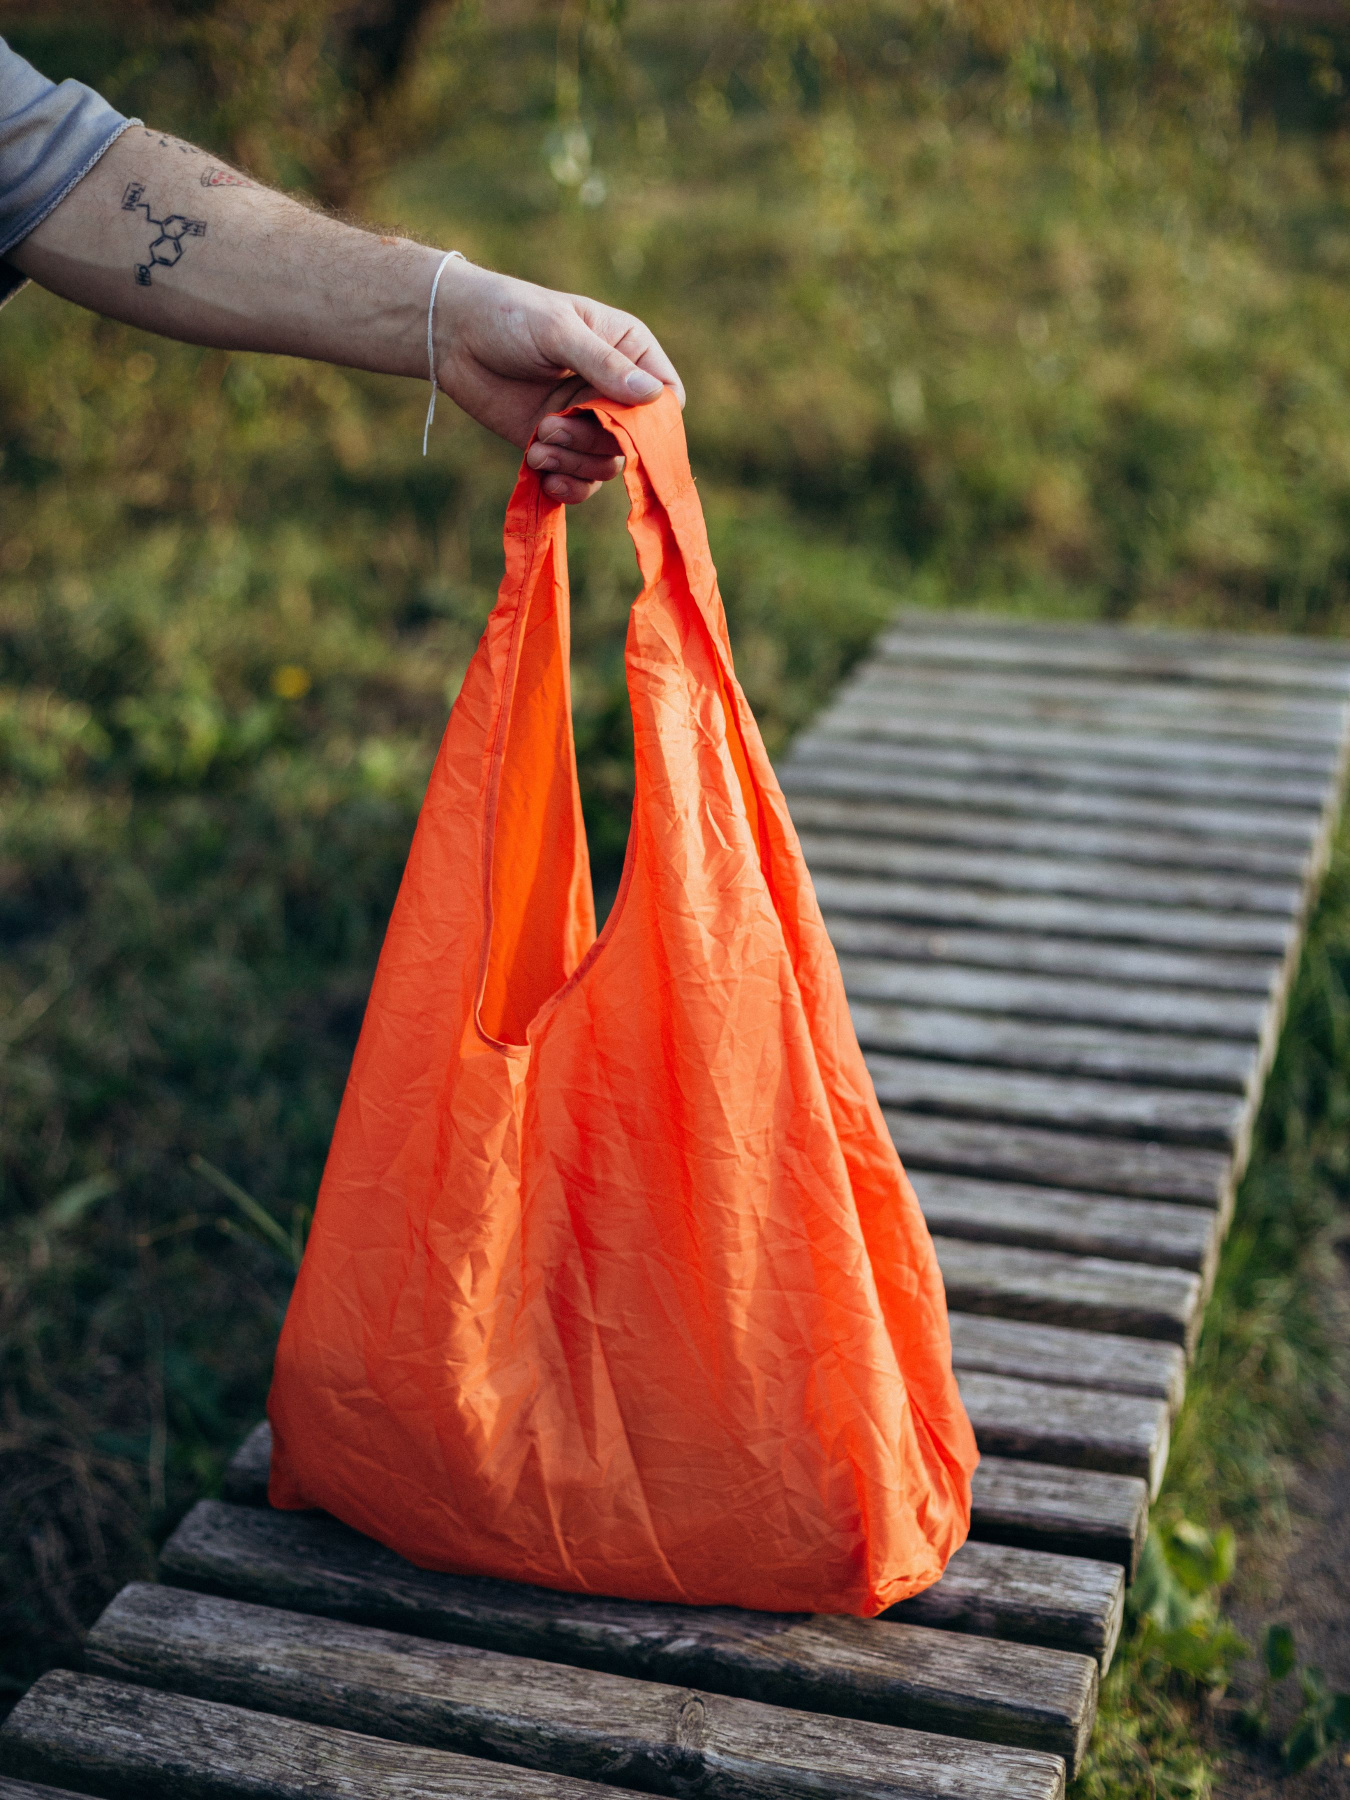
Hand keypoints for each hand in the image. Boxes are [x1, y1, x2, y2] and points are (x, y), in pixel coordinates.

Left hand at [431, 261, 683, 502]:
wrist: (453, 334)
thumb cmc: (510, 315)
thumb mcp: (559, 332)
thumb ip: (604, 364)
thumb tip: (653, 396)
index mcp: (628, 351)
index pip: (667, 398)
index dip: (654, 422)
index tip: (622, 427)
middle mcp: (613, 390)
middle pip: (635, 442)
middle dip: (596, 443)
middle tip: (552, 426)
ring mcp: (585, 420)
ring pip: (606, 466)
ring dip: (573, 463)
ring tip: (539, 441)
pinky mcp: (557, 444)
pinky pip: (579, 482)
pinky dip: (564, 485)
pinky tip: (540, 470)